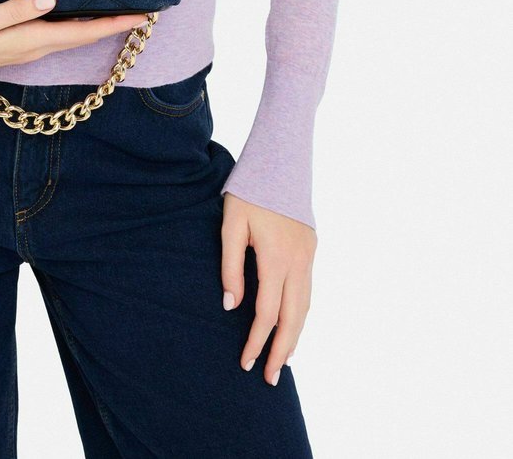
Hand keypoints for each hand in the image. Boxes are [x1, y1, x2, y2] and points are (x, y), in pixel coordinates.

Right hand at [0, 0, 148, 80]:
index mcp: (28, 41)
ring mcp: (23, 47)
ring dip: (95, 23)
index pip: (81, 32)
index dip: (113, 23)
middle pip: (82, 34)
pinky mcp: (13, 42)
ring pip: (69, 34)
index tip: (142, 14)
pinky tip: (75, 9)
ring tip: (119, 6)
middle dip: (113, 23)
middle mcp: (32, 46)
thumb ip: (13, 10)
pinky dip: (73, 22)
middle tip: (143, 7)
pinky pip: (54, 32)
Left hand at [220, 191, 316, 385]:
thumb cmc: (249, 192)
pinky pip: (309, 290)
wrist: (280, 161)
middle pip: (293, 318)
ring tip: (284, 360)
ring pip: (306, 306)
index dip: (256, 341)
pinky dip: (302, 313)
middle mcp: (298, 262)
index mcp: (276, 258)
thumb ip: (230, 267)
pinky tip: (294, 324)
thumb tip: (230, 306)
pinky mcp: (311, 248)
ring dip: (295, 335)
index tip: (246, 362)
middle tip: (271, 379)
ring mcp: (309, 256)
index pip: (266, 313)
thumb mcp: (230, 225)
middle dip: (282, 350)